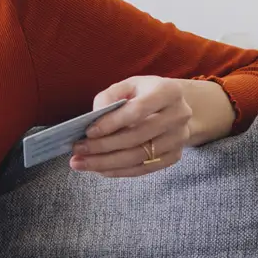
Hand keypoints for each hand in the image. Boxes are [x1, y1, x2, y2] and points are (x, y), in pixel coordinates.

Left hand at [71, 76, 229, 176]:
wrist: (175, 108)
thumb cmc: (145, 94)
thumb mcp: (128, 86)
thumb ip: (109, 96)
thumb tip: (94, 118)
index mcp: (169, 91)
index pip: (138, 110)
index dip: (112, 123)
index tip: (88, 132)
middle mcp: (179, 115)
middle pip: (137, 137)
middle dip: (103, 146)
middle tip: (78, 151)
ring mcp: (179, 138)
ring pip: (139, 157)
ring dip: (106, 163)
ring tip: (81, 163)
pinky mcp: (174, 156)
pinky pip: (143, 169)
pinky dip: (118, 171)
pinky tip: (99, 169)